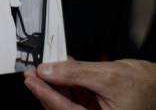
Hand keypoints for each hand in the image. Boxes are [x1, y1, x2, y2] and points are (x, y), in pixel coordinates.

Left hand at [24, 59, 155, 109]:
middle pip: (63, 106)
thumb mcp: (108, 76)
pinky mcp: (97, 107)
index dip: (45, 93)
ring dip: (57, 83)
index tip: (31, 79)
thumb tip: (48, 70)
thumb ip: (75, 73)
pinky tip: (64, 69)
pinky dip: (69, 81)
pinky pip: (77, 95)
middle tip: (33, 74)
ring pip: (68, 100)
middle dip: (47, 88)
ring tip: (46, 69)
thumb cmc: (147, 86)